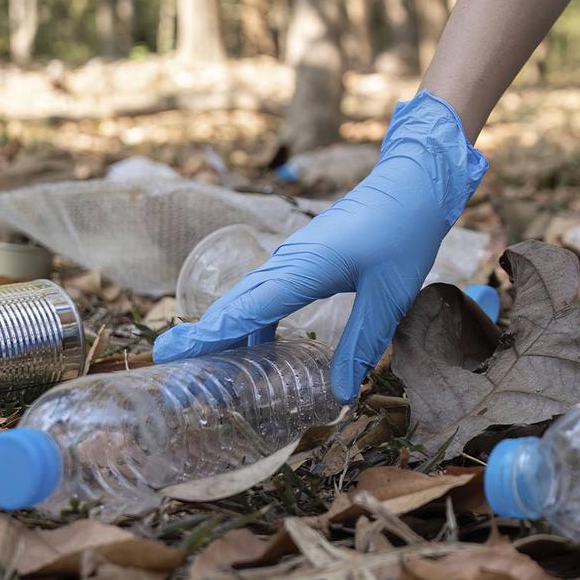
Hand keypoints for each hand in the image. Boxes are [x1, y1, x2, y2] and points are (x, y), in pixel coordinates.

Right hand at [153, 90, 488, 399]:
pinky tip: (258, 353)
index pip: (245, 309)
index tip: (166, 353)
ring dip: (227, 336)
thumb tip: (341, 395)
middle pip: (234, 307)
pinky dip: (254, 324)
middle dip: (203, 343)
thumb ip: (363, 344)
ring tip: (209, 378)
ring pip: (248, 302)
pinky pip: (267, 296)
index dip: (207, 336)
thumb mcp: (389, 296)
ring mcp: (292, 259)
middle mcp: (287, 263)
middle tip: (173, 380)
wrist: (412, 184)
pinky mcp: (303, 261)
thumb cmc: (403, 234)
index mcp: (302, 269)